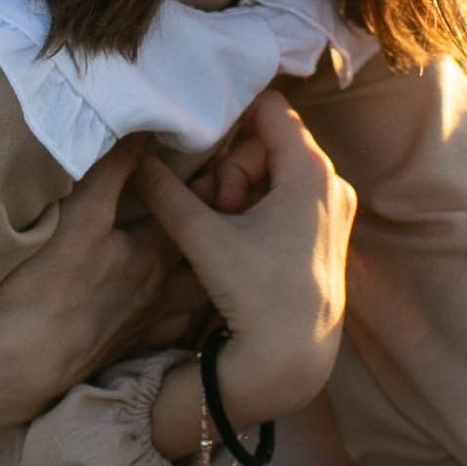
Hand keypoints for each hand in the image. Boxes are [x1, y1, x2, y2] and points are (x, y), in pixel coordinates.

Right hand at [0, 149, 202, 427]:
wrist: (21, 362)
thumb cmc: (49, 285)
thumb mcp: (80, 214)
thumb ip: (113, 170)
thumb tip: (144, 130)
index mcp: (156, 258)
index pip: (199, 218)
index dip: (208, 193)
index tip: (217, 171)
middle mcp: (162, 294)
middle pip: (206, 264)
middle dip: (215, 240)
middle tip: (216, 215)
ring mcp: (147, 327)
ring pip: (194, 301)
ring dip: (203, 280)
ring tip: (203, 260)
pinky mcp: (127, 352)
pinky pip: (171, 334)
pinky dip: (180, 317)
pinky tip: (171, 310)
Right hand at [133, 91, 355, 425]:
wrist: (294, 359)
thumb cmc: (256, 294)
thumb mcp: (203, 235)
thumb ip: (164, 190)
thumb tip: (134, 153)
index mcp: (311, 170)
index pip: (267, 106)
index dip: (228, 113)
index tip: (197, 136)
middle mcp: (331, 182)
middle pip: (267, 142)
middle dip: (229, 167)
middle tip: (210, 205)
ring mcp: (333, 209)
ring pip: (273, 171)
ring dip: (238, 189)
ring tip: (218, 226)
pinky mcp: (326, 233)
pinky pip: (285, 196)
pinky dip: (256, 206)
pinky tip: (235, 237)